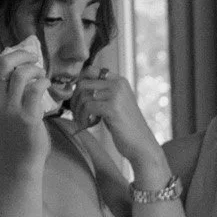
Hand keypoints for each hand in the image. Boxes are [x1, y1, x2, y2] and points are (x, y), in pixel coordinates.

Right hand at [0, 39, 51, 164]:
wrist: (18, 161)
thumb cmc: (14, 132)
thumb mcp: (2, 108)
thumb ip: (6, 88)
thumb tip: (19, 59)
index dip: (13, 58)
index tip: (26, 61)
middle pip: (4, 63)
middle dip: (22, 55)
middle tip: (34, 57)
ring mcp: (9, 109)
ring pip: (21, 73)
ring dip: (35, 69)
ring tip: (41, 76)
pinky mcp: (27, 117)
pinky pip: (35, 88)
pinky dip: (43, 82)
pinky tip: (46, 86)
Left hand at [58, 66, 165, 181]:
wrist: (141, 145)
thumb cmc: (125, 128)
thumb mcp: (114, 105)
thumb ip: (101, 94)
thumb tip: (76, 88)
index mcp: (119, 81)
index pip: (89, 71)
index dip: (78, 83)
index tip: (78, 99)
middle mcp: (118, 84)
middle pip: (83, 83)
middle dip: (74, 100)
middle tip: (77, 114)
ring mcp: (116, 95)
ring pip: (83, 96)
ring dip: (78, 112)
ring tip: (83, 122)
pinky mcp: (112, 107)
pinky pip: (87, 107)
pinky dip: (83, 118)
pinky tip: (88, 126)